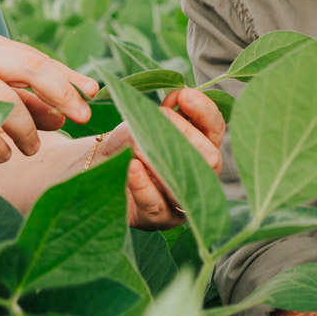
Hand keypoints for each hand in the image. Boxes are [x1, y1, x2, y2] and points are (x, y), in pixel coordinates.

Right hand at [0, 30, 99, 161]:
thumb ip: (21, 99)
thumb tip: (63, 115)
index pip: (38, 58)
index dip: (69, 77)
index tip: (95, 92)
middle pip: (31, 68)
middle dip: (62, 94)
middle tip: (79, 119)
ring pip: (8, 106)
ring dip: (27, 132)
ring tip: (29, 148)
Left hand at [94, 89, 226, 229]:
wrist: (101, 165)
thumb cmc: (130, 140)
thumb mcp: (144, 118)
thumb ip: (164, 111)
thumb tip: (179, 98)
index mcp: (202, 147)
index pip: (215, 129)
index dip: (205, 111)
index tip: (184, 95)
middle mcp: (199, 176)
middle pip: (210, 160)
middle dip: (185, 136)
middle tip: (160, 120)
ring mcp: (182, 201)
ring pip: (185, 186)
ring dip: (161, 162)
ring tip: (139, 146)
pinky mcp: (159, 220)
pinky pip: (156, 205)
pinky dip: (144, 185)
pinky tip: (133, 168)